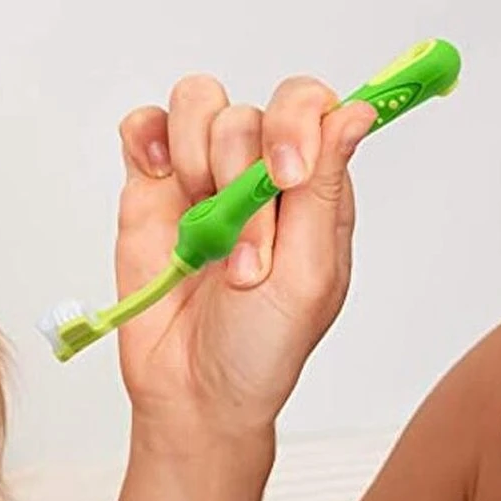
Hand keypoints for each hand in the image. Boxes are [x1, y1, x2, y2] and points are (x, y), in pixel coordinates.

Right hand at [115, 75, 375, 445]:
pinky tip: (160, 179)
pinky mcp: (151, 191)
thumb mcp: (309, 277)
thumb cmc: (260, 349)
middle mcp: (257, 175)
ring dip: (195, 161)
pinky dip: (148, 138)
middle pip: (249, 113)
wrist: (192, 392)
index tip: (286, 177)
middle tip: (241, 254)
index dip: (296, 125)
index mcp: (311, 192)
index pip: (311, 108)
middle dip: (240, 176)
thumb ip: (325, 191)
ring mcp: (202, 179)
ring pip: (198, 107)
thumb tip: (355, 112)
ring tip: (198, 234)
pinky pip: (145, 127)